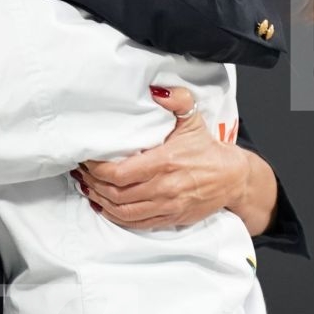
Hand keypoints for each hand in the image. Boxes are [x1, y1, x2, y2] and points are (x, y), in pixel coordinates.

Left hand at [74, 86, 250, 231]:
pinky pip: (135, 224)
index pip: (120, 172)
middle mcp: (163, 188)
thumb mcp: (193, 120)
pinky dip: (115, 216)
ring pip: (122, 211)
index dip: (97, 168)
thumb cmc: (208, 149)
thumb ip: (177, 101)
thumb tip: (156, 90)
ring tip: (87, 187)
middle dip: (93, 183)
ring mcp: (166, 206)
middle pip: (115, 193)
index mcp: (165, 162)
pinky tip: (104, 205)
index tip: (86, 158)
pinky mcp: (169, 218)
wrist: (233, 179)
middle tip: (80, 172)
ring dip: (100, 201)